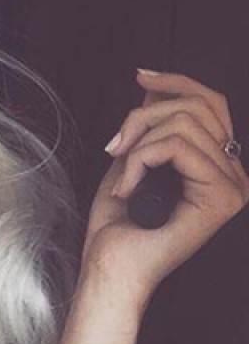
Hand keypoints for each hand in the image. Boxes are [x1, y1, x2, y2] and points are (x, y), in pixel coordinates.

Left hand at [81, 69, 247, 303]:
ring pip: (184, 122)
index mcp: (214, 165)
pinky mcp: (223, 197)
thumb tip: (154, 87)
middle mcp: (232, 174)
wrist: (111, 267)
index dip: (176, 80)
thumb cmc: (117, 224)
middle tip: (116, 146)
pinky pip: (176, 147)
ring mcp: (232, 186)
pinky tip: (128, 188)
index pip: (212, 103)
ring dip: (137, 143)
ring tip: (123, 173)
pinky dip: (139, 161)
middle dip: (142, 116)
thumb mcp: (130, 159)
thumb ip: (149, 126)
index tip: (141, 75)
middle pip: (196, 105)